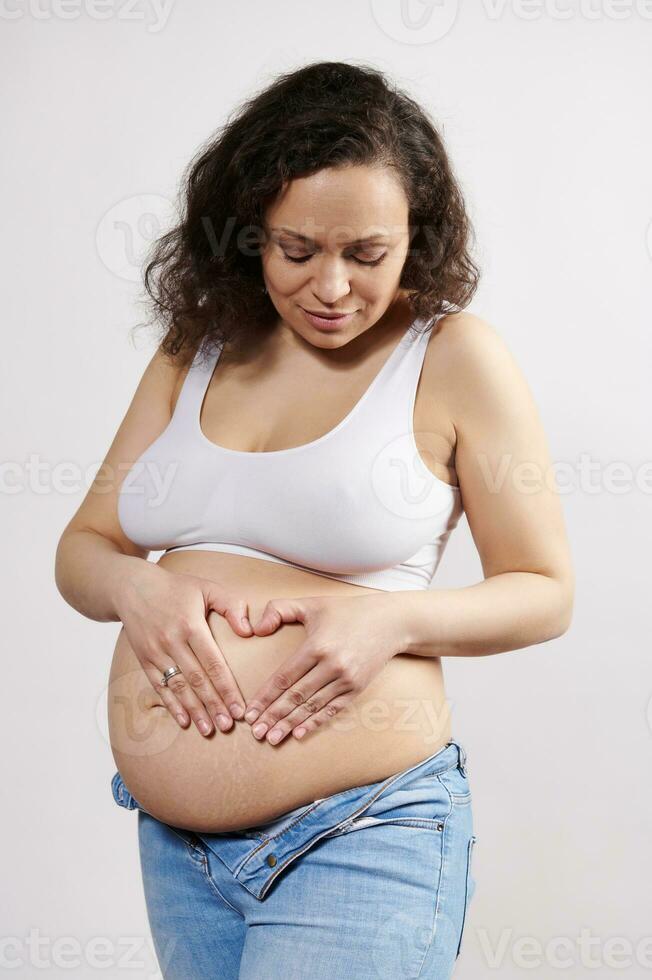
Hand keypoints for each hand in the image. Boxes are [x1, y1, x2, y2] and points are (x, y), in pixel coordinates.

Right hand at [115, 561, 252, 736]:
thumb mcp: (207, 588)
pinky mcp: (144, 659)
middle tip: (228, 726)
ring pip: (178, 687)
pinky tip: (183, 721)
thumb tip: (248, 631)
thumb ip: (231, 606)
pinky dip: (171, 705)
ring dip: (194, 710)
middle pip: (197, 680)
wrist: (132, 587)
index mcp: (191, 625)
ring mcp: (155, 652)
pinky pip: (159, 686)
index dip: (226, 688)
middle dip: (213, 705)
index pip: (213, 663)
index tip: (239, 708)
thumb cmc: (176, 588)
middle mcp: (172, 641)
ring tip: (209, 729)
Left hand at [242, 593, 407, 743]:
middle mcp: (331, 665)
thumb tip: (256, 629)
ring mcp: (346, 679)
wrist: (390, 622)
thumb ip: (279, 609)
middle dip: (273, 716)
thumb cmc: (346, 611)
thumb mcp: (311, 604)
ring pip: (312, 706)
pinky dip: (315, 722)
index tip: (250, 712)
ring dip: (290, 724)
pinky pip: (332, 709)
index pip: (284, 677)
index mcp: (317, 646)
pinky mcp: (357, 688)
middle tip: (256, 732)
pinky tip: (299, 733)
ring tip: (272, 738)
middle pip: (296, 696)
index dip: (265, 697)